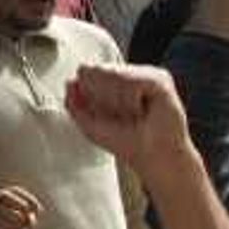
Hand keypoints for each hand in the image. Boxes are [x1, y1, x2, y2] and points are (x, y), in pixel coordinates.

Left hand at [62, 60, 190, 173]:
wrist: (152, 159)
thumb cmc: (127, 143)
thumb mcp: (90, 126)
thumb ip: (74, 104)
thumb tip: (69, 82)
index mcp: (112, 81)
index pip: (86, 71)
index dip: (89, 93)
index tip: (104, 115)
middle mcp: (128, 73)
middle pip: (96, 69)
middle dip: (102, 98)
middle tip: (120, 116)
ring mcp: (144, 73)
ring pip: (113, 73)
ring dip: (117, 103)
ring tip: (132, 115)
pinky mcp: (159, 78)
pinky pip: (131, 82)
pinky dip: (130, 102)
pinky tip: (141, 112)